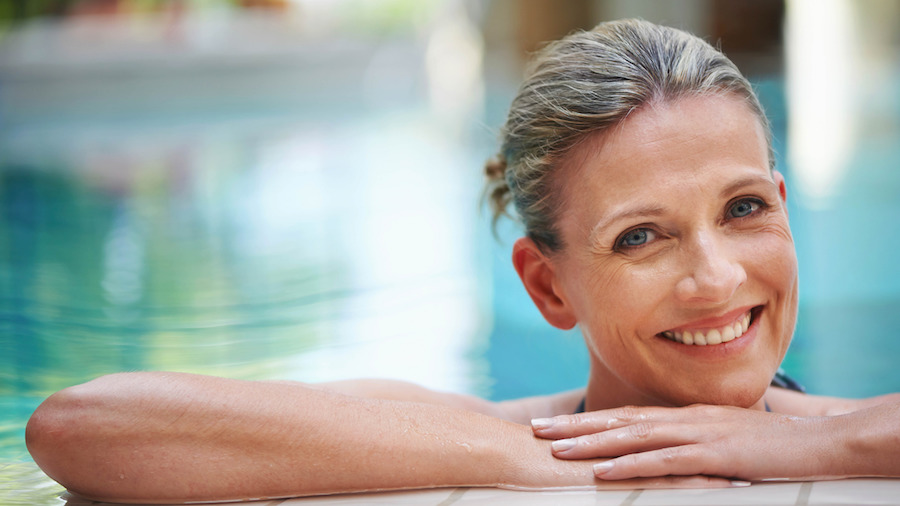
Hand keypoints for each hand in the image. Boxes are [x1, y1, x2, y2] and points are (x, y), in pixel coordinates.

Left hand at [531, 404, 840, 481]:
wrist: (821, 443)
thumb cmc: (775, 447)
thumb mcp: (727, 441)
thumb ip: (695, 444)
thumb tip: (669, 454)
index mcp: (686, 417)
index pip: (627, 415)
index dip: (589, 420)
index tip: (555, 424)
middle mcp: (685, 420)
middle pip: (620, 420)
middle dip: (575, 426)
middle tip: (536, 431)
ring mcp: (699, 435)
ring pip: (634, 437)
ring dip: (593, 444)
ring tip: (556, 449)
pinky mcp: (715, 456)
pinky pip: (666, 462)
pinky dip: (632, 466)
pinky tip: (605, 473)